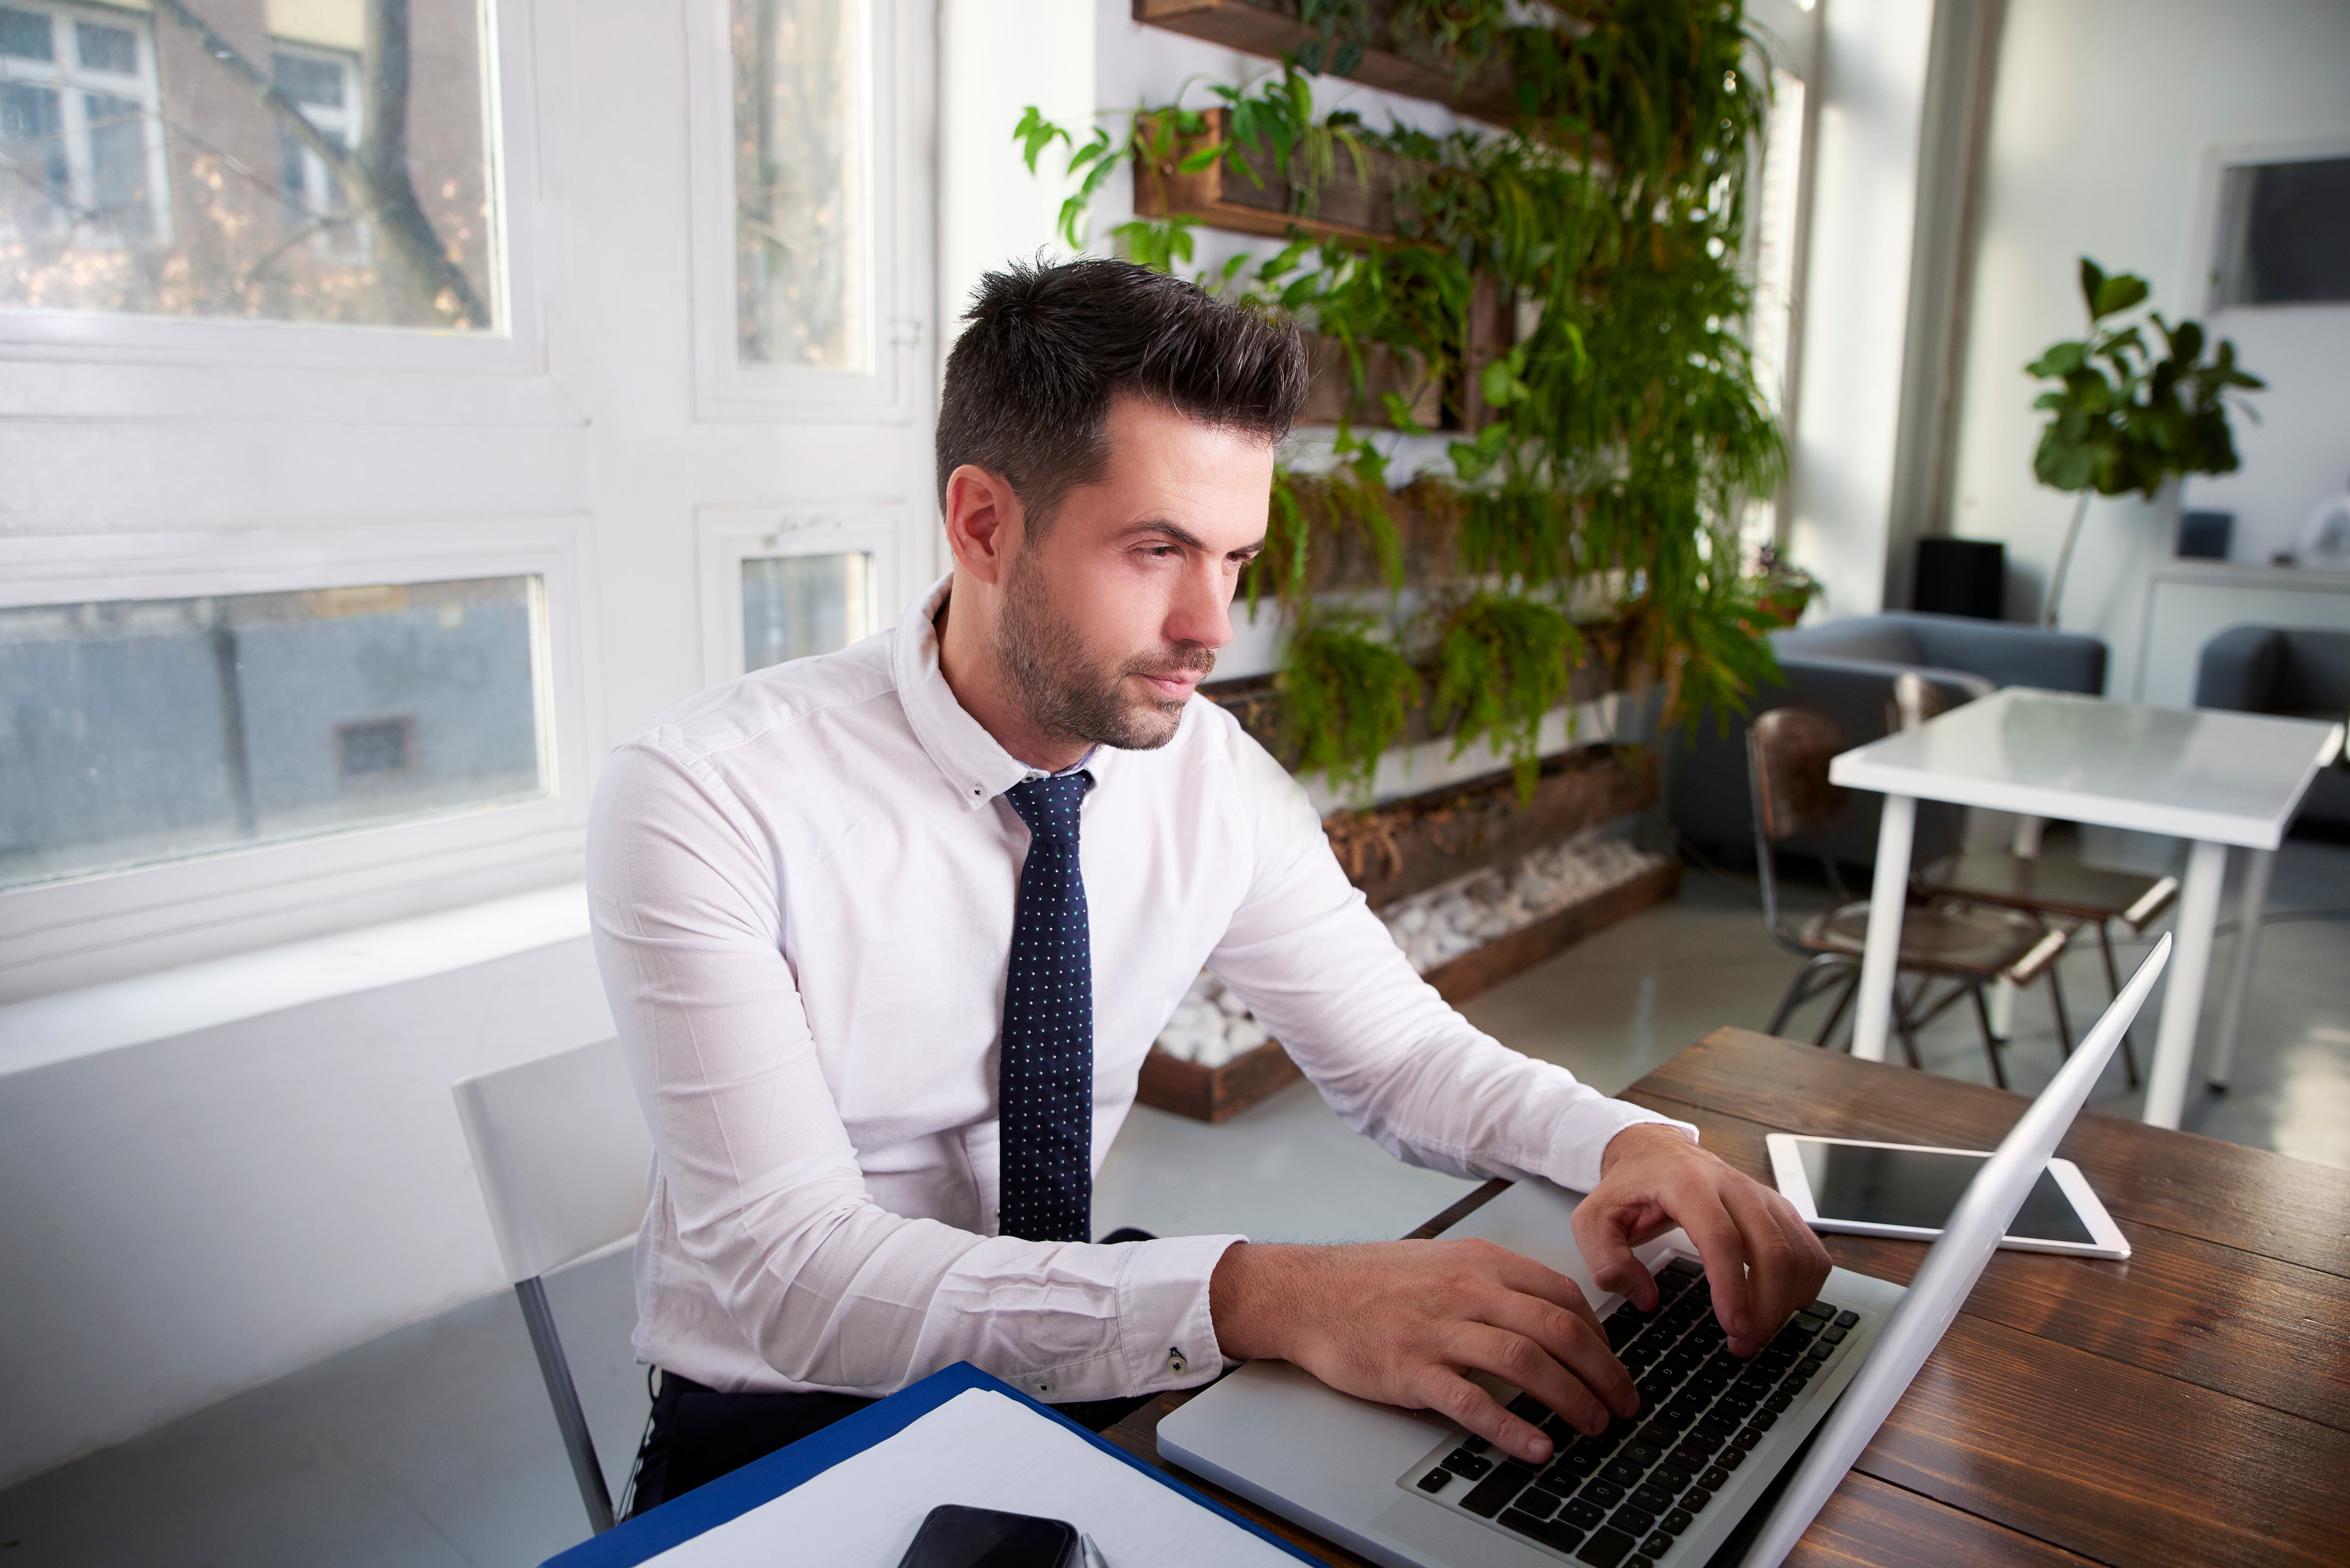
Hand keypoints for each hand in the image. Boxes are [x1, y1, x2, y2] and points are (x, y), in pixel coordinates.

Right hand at [1209, 1238, 1639, 1465]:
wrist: (1306, 1293)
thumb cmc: (1374, 1281)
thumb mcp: (1442, 1262)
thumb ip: (1493, 1283)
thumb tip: (1549, 1315)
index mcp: (1478, 1263)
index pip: (1560, 1294)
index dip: (1599, 1334)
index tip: (1613, 1363)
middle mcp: (1464, 1291)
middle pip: (1556, 1328)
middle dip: (1602, 1371)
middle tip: (1623, 1403)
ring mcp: (1437, 1330)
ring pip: (1525, 1361)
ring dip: (1571, 1398)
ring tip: (1593, 1426)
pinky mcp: (1410, 1369)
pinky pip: (1472, 1400)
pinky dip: (1511, 1427)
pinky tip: (1537, 1447)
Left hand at [1573, 1123, 1832, 1357]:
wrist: (1656, 1151)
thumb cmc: (1628, 1187)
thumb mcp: (1593, 1220)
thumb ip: (1607, 1261)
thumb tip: (1645, 1298)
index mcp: (1686, 1184)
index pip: (1721, 1238)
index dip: (1733, 1286)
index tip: (1734, 1326)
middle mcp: (1732, 1186)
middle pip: (1771, 1249)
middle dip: (1765, 1306)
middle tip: (1744, 1342)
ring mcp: (1761, 1195)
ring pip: (1797, 1252)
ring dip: (1785, 1301)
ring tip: (1757, 1331)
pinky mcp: (1778, 1208)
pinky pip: (1809, 1249)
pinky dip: (1805, 1284)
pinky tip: (1782, 1305)